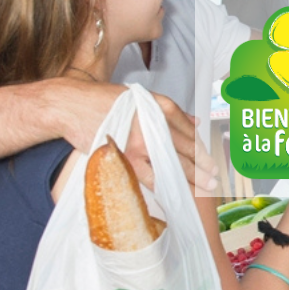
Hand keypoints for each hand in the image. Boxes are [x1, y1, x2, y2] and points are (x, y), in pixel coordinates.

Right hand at [49, 79, 215, 191]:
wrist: (73, 105)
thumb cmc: (105, 100)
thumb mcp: (142, 98)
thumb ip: (170, 112)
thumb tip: (196, 122)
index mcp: (161, 107)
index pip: (188, 131)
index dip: (201, 147)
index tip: (211, 158)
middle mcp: (154, 124)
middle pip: (185, 148)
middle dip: (203, 164)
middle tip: (216, 176)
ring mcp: (140, 142)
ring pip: (172, 163)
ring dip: (192, 177)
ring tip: (206, 186)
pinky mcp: (125, 157)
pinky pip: (150, 175)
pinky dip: (164, 184)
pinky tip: (176, 191)